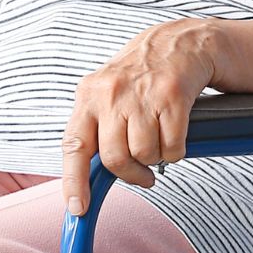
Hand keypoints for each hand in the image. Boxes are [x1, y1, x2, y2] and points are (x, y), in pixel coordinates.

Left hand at [61, 20, 215, 213]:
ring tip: (159, 136)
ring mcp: (142, 95)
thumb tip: (89, 178)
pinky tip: (174, 130)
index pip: (73, 146)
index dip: (74, 182)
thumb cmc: (140, 76)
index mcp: (89, 96)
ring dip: (156, 157)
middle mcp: (111, 94)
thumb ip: (96, 130)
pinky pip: (173, 148)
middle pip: (115, 159)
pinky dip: (176, 150)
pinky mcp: (172, 96)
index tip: (77, 208)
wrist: (178, 43)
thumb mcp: (107, 94)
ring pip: (145, 155)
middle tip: (143, 173)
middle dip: (132, 174)